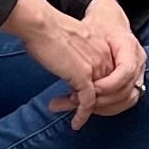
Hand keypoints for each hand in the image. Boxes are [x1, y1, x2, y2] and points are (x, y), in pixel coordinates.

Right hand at [12, 0, 143, 125]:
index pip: (106, 77)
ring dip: (86, 112)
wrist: (41, 24)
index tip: (80, 98)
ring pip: (98, 99)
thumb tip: (66, 65)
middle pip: (105, 90)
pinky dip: (82, 115)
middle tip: (78, 113)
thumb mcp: (71, 43)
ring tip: (74, 120)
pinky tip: (76, 123)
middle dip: (94, 104)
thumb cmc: (47, 30)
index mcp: (103, 48)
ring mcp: (96, 68)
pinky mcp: (84, 77)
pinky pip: (87, 103)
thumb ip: (75, 55)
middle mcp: (104, 58)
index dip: (96, 91)